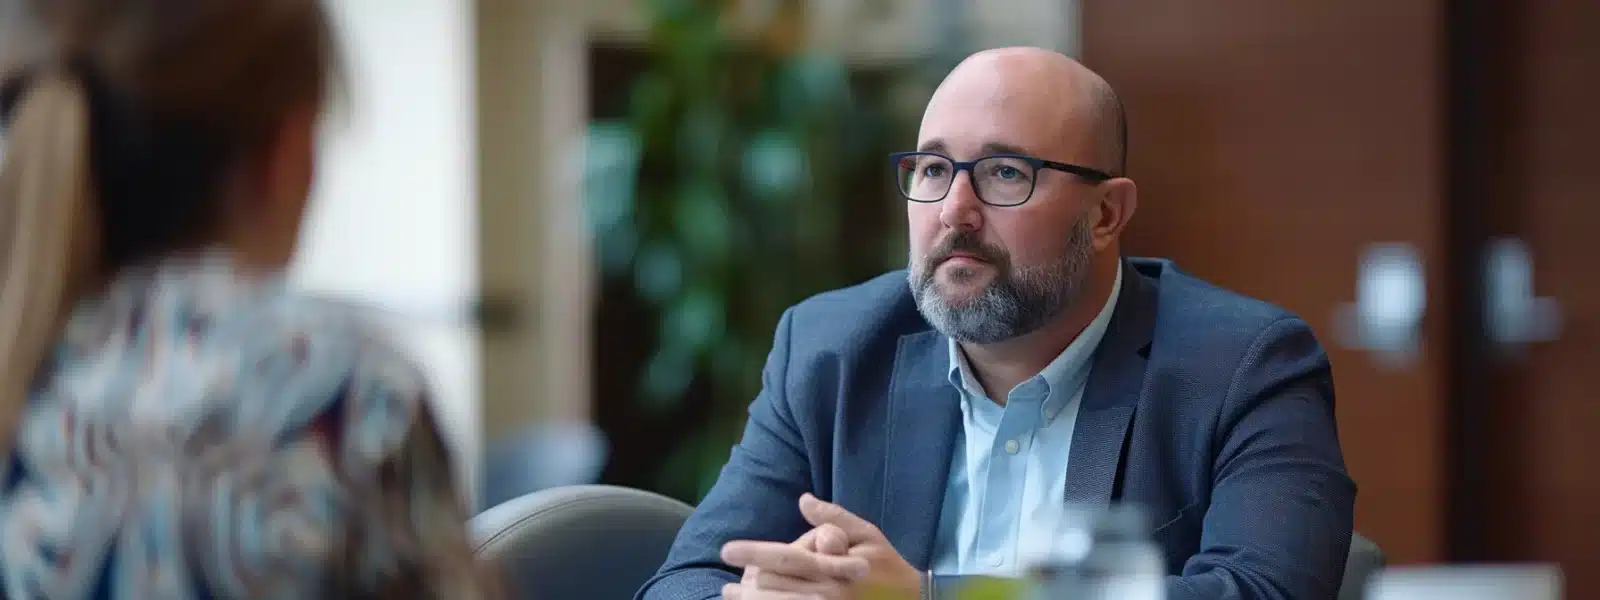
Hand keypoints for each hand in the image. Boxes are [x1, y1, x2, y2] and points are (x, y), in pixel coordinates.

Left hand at [720, 494, 921, 599]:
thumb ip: (834, 518)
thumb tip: (804, 499)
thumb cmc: (888, 566)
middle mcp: (825, 594)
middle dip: (748, 586)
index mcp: (833, 567)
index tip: (727, 550)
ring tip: (732, 597)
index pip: (784, 558)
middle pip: (772, 588)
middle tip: (730, 587)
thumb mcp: (868, 534)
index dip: (752, 552)